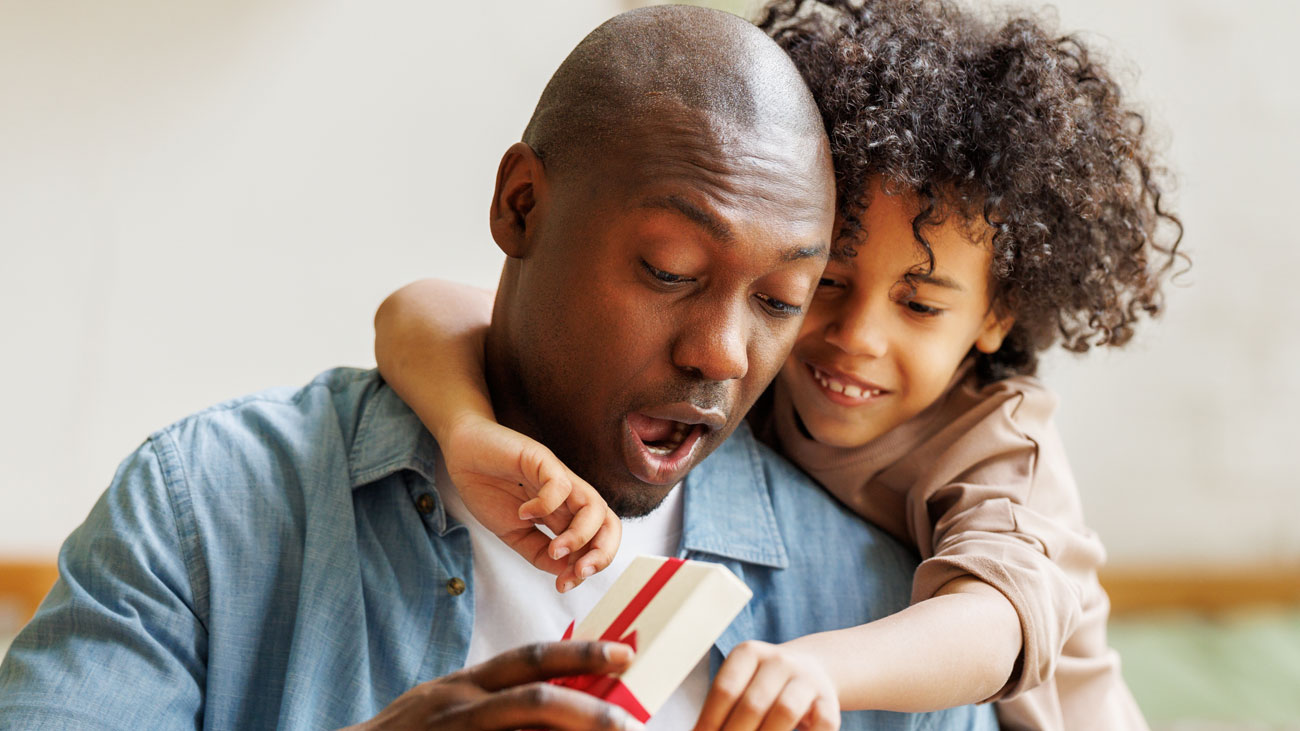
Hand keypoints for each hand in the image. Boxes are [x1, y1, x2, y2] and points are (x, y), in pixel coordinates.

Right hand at [342, 641, 641, 730]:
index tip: (623, 654)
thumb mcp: (447, 708)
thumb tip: (561, 704)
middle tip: (628, 717)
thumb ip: (495, 703)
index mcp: (464, 686)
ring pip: (521, 720)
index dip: (579, 655)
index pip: (529, 659)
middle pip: (531, 693)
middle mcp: (457, 704)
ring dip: (570, 726)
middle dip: (585, 699)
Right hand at [442, 413, 621, 591]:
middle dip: (602, 553)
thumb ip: (538, 553)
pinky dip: (546, 505)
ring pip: (594, 506)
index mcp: (565, 515)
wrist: (463, 454)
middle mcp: (569, 497)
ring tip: (555, 548)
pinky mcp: (542, 459)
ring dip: (580, 536)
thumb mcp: (513, 533)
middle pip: (608, 523)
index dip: (589, 565)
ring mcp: (558, 477)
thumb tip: (565, 573)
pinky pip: (561, 485)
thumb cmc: (489, 489)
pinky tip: (524, 513)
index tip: (564, 585)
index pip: (597, 541)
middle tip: (577, 572)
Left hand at [692, 641, 839, 730]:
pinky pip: (822, 723)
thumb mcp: (740, 685)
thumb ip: (722, 710)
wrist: (811, 670)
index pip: (725, 689)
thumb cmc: (763, 686)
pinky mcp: (829, 702)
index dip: (710, 720)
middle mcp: (779, 661)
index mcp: (749, 653)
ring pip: (786, 711)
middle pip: (753, 703)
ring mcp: (807, 680)